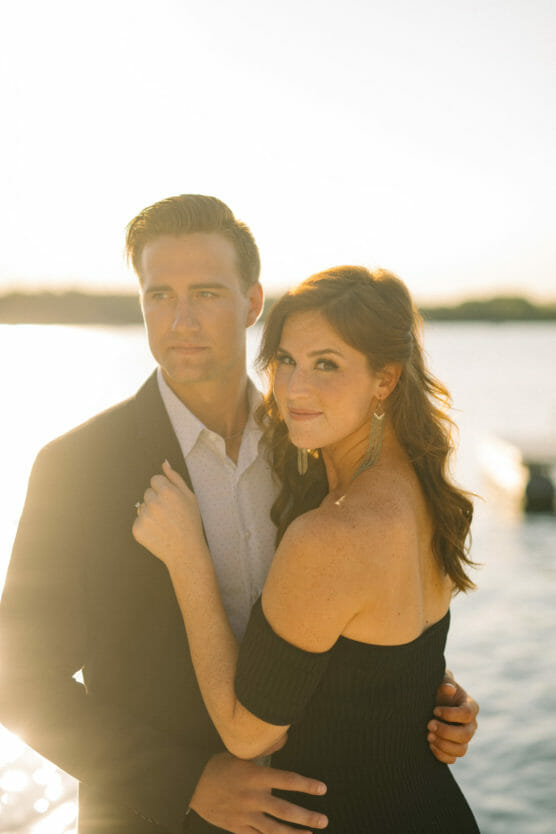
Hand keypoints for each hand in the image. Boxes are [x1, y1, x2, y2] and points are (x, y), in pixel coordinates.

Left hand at [132, 461, 204, 569]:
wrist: (186, 551)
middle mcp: (153, 502)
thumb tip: (164, 463)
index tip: (170, 501)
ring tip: (164, 525)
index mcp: (167, 491)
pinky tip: (157, 532)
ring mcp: (144, 516)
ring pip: (142, 507)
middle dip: (156, 501)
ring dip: (150, 513)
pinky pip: (138, 521)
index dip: (164, 490)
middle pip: (148, 493)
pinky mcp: (137, 529)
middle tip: (169, 515)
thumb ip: (175, 478)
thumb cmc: (190, 523)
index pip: (155, 480)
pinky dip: (146, 526)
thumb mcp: (189, 497)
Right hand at [189, 751, 328, 832]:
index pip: (287, 780)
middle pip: (285, 810)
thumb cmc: (219, 767)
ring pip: (274, 830)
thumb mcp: (240, 754)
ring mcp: (244, 815)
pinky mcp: (236, 828)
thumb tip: (283, 740)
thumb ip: (263, 752)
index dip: (307, 785)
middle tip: (323, 820)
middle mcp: (252, 797)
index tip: (322, 789)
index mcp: (255, 776)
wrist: (192, 785)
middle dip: (307, 816)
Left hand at [428, 669, 478, 763]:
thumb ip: (445, 681)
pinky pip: (452, 759)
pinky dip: (441, 755)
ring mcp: (463, 738)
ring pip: (461, 750)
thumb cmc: (438, 688)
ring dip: (443, 745)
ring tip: (428, 736)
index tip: (435, 710)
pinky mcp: (454, 748)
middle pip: (465, 735)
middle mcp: (470, 724)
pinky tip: (430, 745)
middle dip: (446, 732)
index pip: (467, 714)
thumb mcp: (441, 680)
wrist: (430, 701)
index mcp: (470, 706)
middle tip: (429, 724)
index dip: (451, 714)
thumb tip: (449, 689)